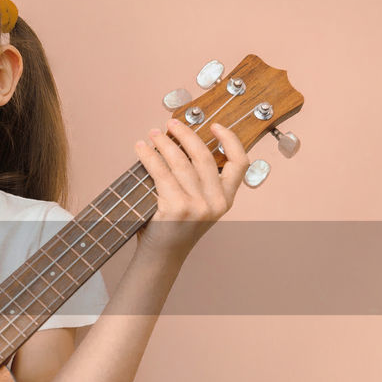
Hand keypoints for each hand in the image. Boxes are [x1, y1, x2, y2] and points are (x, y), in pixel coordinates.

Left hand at [133, 117, 248, 260]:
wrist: (161, 257)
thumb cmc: (173, 227)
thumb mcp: (196, 204)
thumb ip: (197, 180)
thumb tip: (177, 142)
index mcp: (226, 199)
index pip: (240, 163)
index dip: (230, 140)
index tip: (215, 126)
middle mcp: (216, 202)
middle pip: (204, 156)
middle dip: (186, 134)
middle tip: (171, 124)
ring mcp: (198, 206)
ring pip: (180, 162)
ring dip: (164, 143)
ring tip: (152, 134)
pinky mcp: (177, 208)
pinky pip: (161, 172)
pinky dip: (149, 156)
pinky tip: (141, 148)